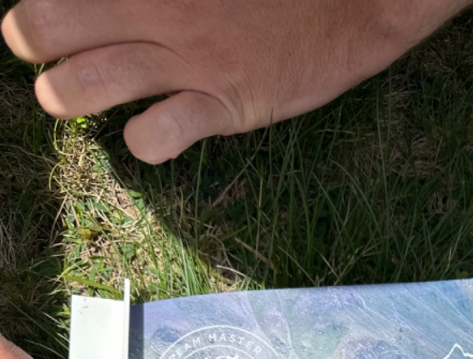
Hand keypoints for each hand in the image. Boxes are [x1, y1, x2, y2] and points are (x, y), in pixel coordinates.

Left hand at [1, 0, 472, 164]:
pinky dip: (143, 142)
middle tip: (50, 55)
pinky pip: (157, 135)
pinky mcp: (221, 104)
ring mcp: (186, 61)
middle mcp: (155, 11)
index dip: (48, 8)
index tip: (65, 19)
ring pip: (84, 86)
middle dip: (35, 45)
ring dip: (65, 96)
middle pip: (45, 27)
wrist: (348, 6)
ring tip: (71, 97)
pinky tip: (151, 132)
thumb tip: (127, 9)